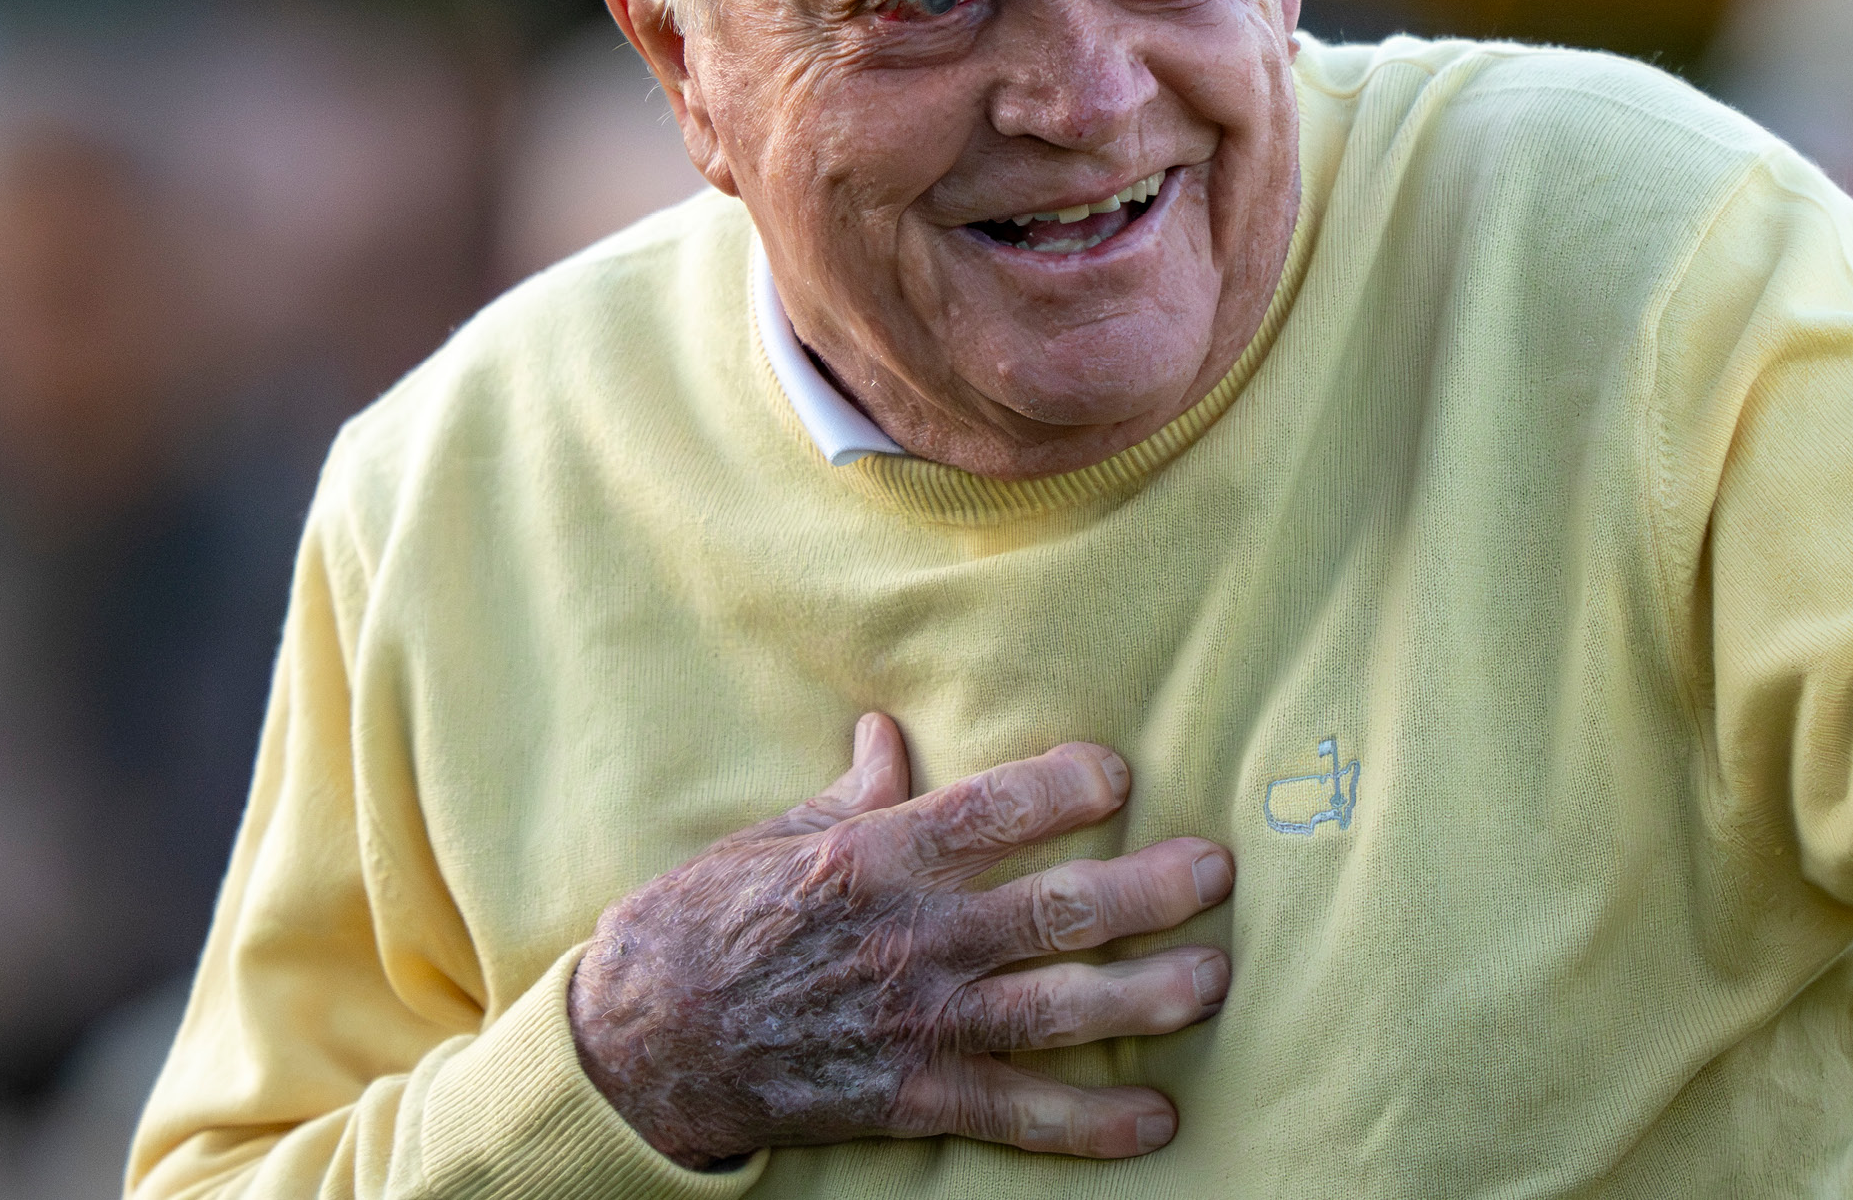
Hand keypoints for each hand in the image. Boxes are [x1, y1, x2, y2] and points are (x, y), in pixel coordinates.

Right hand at [567, 714, 1232, 1166]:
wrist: (636, 1049)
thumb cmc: (701, 926)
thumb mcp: (771, 838)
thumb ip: (852, 791)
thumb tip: (890, 730)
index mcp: (875, 857)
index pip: (992, 808)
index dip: (1065, 786)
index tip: (1119, 774)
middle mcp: (910, 938)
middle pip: (1053, 908)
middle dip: (1148, 889)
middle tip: (1216, 872)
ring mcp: (916, 1022)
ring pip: (1056, 1008)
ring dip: (1145, 997)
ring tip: (1214, 980)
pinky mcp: (912, 1098)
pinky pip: (1017, 1113)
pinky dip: (1091, 1124)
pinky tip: (1157, 1119)